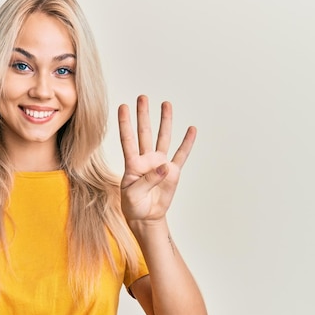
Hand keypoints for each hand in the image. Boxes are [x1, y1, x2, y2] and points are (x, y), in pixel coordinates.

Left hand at [118, 95, 195, 223]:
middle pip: (144, 133)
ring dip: (165, 121)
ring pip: (163, 138)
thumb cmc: (134, 205)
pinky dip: (187, 142)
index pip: (127, 140)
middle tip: (142, 97)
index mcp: (132, 164)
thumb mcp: (133, 195)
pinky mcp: (172, 172)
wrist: (146, 217)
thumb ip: (147, 180)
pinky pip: (181, 155)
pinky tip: (191, 129)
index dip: (124, 123)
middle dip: (143, 115)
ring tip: (166, 104)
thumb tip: (165, 166)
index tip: (123, 106)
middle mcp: (146, 160)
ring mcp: (159, 164)